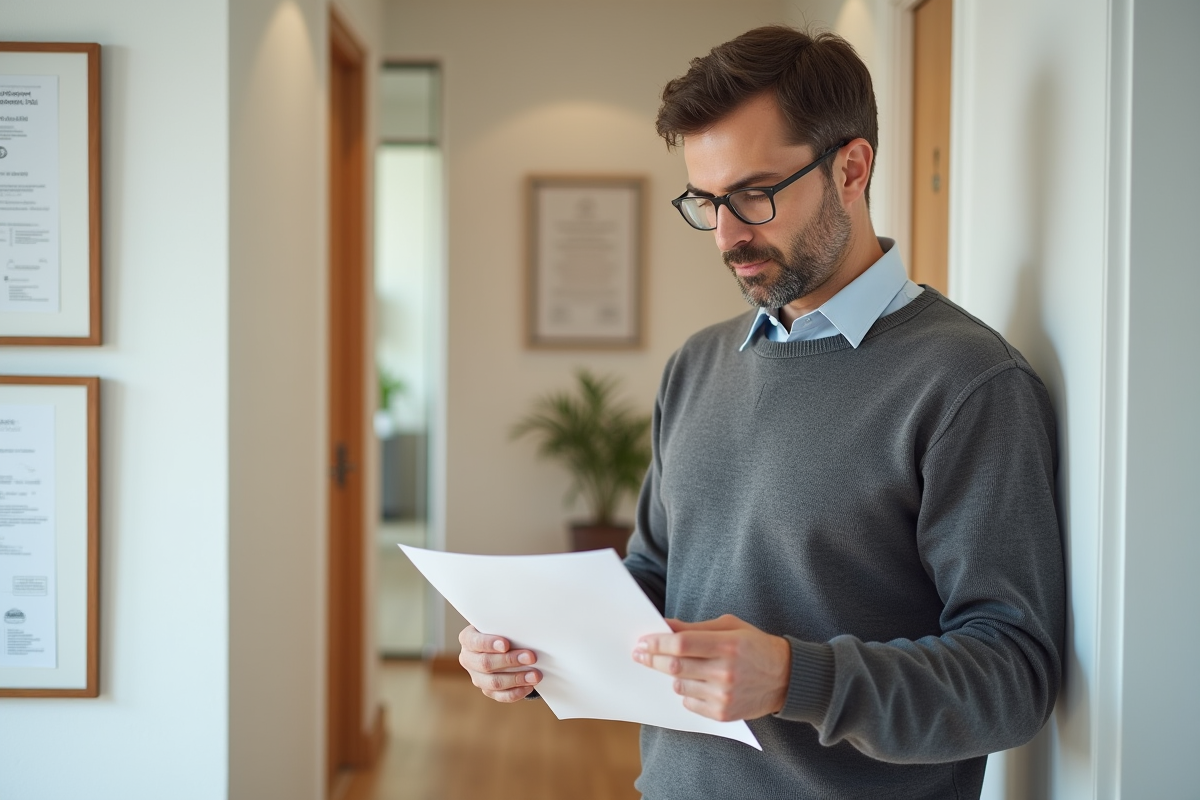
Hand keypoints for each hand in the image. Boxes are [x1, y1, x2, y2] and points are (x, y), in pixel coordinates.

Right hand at [458, 625, 541, 701]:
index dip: (489, 644)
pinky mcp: (487, 690)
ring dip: (516, 679)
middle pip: (485, 664)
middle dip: (510, 661)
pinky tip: (529, 686)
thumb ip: (505, 626)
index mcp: (468, 639)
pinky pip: (500, 695)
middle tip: (531, 657)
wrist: (500, 644)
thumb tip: (523, 630)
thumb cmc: (501, 630)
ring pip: (494, 682)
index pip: (475, 642)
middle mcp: (468, 659)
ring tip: (535, 675)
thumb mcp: (499, 624)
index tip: (506, 644)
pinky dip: (516, 692)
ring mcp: (477, 677)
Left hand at [633, 614, 790, 721]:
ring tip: (679, 667)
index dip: (658, 642)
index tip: (643, 641)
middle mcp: (725, 672)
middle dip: (652, 659)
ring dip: (672, 675)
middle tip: (639, 654)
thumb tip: (665, 626)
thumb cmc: (754, 646)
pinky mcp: (723, 714)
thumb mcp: (729, 627)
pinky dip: (686, 692)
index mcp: (728, 645)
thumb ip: (695, 628)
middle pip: (675, 666)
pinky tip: (697, 683)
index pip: (682, 644)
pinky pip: (689, 702)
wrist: (785, 678)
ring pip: (679, 685)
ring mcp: (724, 695)